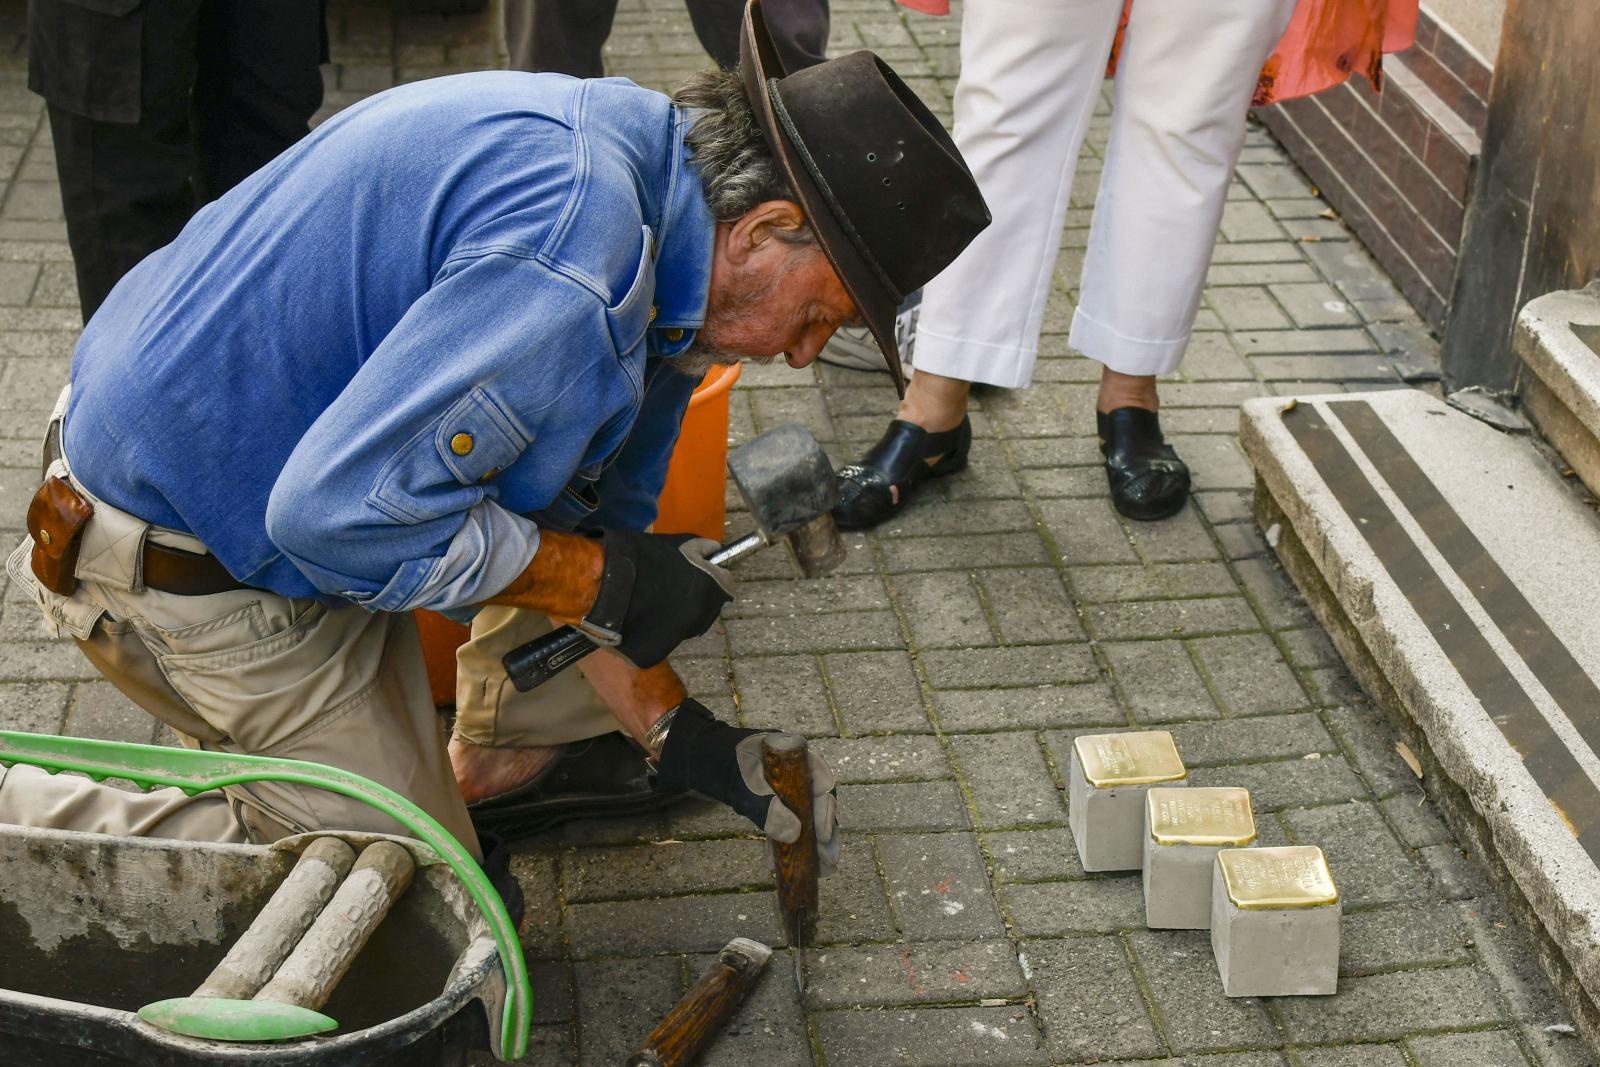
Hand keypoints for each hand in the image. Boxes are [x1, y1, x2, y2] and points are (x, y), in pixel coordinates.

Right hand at [581, 530, 732, 668]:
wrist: (602, 584)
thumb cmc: (640, 558)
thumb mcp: (678, 545)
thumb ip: (700, 550)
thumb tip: (713, 550)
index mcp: (710, 589)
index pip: (727, 586)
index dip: (714, 577)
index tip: (701, 571)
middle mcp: (700, 618)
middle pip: (707, 609)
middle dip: (696, 598)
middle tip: (672, 585)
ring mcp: (679, 638)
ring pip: (685, 625)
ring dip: (676, 614)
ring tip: (652, 599)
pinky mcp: (656, 653)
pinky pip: (660, 639)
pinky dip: (654, 628)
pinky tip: (638, 615)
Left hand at [652, 699, 838, 874]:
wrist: (697, 759)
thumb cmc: (720, 763)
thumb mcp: (742, 786)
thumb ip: (767, 808)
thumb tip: (795, 834)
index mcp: (794, 755)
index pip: (822, 782)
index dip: (827, 811)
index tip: (824, 838)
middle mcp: (796, 769)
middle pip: (819, 802)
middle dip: (823, 833)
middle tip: (827, 863)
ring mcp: (785, 785)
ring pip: (805, 815)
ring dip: (809, 842)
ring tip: (815, 870)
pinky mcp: (773, 800)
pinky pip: (786, 821)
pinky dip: (786, 840)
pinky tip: (782, 862)